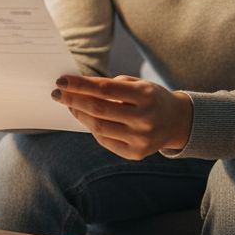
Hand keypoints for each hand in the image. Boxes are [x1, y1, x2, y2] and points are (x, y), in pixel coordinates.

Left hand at [51, 74, 192, 159]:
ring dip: (80, 115)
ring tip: (70, 105)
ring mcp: (141, 139)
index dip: (80, 85)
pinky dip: (92, 129)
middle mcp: (145, 119)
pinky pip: (105, 141)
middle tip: (57, 93)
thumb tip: (75, 87)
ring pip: (99, 128)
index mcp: (146, 95)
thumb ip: (109, 85)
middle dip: (74, 100)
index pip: (105, 89)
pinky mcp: (136, 154)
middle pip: (99, 110)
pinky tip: (86, 119)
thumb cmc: (150, 98)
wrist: (177, 122)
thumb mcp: (137, 85)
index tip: (62, 80)